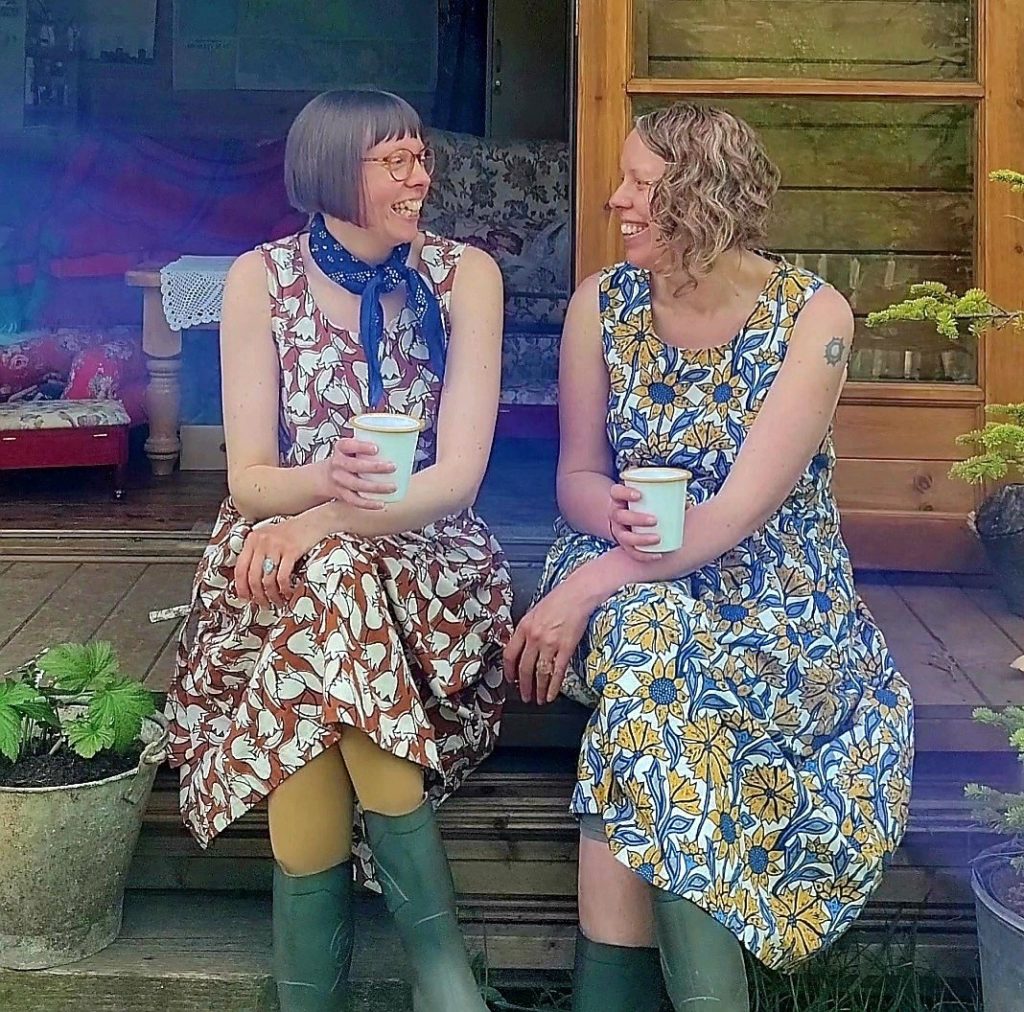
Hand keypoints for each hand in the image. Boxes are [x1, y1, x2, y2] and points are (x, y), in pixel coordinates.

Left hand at [235, 512, 325, 609]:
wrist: (315, 521)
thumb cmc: (295, 532)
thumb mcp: (271, 538)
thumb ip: (260, 553)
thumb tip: (252, 580)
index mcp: (254, 539)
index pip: (240, 568)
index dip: (241, 587)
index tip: (245, 598)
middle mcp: (262, 541)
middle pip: (252, 577)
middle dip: (257, 595)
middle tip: (263, 604)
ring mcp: (276, 545)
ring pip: (267, 580)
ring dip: (272, 595)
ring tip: (278, 601)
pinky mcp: (291, 550)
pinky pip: (282, 577)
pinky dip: (284, 589)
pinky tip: (288, 592)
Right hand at [320, 437, 396, 509]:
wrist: (325, 476)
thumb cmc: (347, 458)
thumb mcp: (352, 447)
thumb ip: (369, 444)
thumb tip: (401, 441)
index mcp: (341, 448)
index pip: (348, 445)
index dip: (361, 447)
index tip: (376, 448)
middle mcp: (337, 464)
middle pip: (354, 466)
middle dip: (374, 467)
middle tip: (393, 467)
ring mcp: (339, 480)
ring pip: (357, 485)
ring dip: (376, 487)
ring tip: (393, 487)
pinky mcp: (342, 494)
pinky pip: (355, 501)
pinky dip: (369, 504)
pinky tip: (382, 504)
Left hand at [503, 577, 593, 704]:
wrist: (578, 594)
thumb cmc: (559, 600)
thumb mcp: (534, 612)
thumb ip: (527, 630)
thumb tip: (522, 648)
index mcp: (524, 627)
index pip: (510, 655)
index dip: (508, 671)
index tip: (510, 680)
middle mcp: (534, 637)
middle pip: (524, 668)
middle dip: (523, 686)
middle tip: (524, 696)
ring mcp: (550, 643)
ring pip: (540, 673)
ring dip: (538, 690)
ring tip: (537, 699)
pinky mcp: (566, 647)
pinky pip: (557, 672)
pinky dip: (553, 686)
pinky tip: (551, 695)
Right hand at [608, 483, 661, 560]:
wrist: (631, 520)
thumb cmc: (644, 504)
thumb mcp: (650, 496)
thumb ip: (667, 496)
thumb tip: (686, 503)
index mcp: (619, 499)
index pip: (616, 492)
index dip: (625, 493)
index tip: (639, 495)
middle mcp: (615, 515)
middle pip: (620, 516)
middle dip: (636, 518)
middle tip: (654, 520)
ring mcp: (618, 531)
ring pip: (624, 537)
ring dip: (640, 539)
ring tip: (657, 538)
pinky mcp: (624, 545)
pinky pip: (632, 552)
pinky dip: (644, 555)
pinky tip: (657, 555)